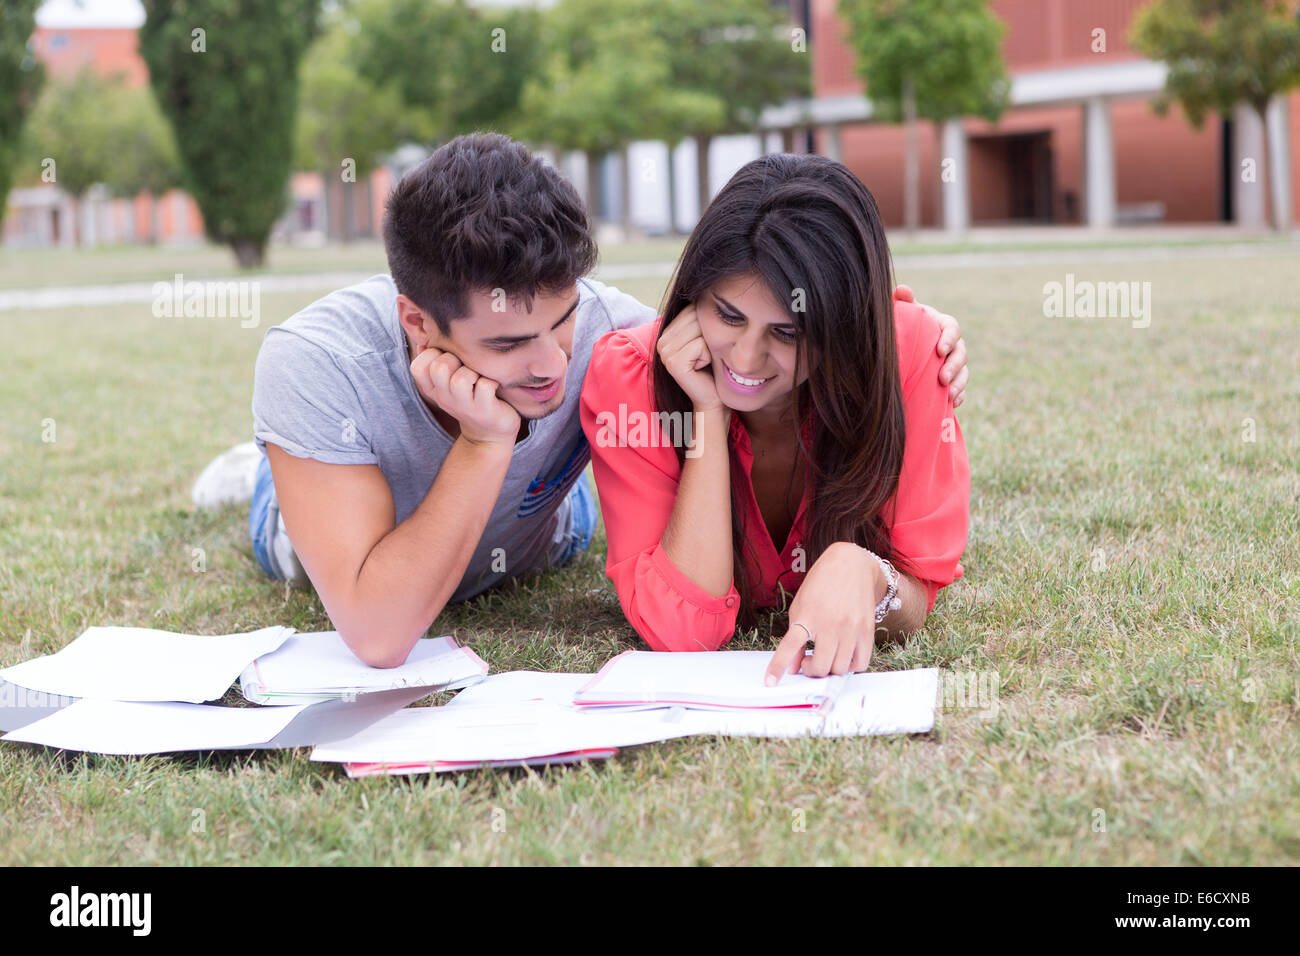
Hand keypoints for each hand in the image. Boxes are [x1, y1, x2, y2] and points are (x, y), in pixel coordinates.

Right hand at [410, 345, 520, 446]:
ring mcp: (465, 406)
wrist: (489, 432)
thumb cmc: (470, 396)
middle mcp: (445, 398)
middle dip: (455, 359)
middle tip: (467, 366)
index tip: (448, 358)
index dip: (433, 354)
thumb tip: (425, 338)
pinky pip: (485, 387)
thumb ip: (437, 360)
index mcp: (433, 389)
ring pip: (461, 380)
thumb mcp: (448, 382)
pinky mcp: (485, 410)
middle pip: (439, 368)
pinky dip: (492, 381)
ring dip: (473, 372)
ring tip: (480, 377)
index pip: (418, 367)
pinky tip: (495, 385)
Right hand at [656, 304, 723, 411]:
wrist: (713, 399)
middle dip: (711, 334)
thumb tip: (709, 288)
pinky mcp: (673, 362)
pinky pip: (700, 345)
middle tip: (709, 354)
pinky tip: (703, 367)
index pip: (693, 308)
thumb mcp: (707, 338)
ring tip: (706, 360)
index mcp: (667, 331)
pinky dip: (709, 355)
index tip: (708, 344)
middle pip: (697, 317)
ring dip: (711, 345)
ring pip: (700, 329)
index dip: (709, 322)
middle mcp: (661, 340)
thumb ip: (701, 317)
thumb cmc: (713, 368)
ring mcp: (664, 352)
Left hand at [764, 542, 883, 683]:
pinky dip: (850, 667)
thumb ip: (796, 638)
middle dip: (811, 671)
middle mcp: (830, 624)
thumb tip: (793, 668)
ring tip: (825, 656)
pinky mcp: (867, 631)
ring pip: (840, 668)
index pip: (790, 646)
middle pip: (821, 667)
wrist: (851, 565)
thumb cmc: (821, 585)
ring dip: (830, 670)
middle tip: (808, 662)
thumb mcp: (800, 607)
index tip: (770, 682)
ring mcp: (851, 629)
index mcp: (808, 615)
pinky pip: (860, 663)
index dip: (778, 666)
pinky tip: (842, 656)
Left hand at [894, 284, 967, 407]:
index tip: (940, 351)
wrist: (904, 351)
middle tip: (942, 378)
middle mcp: (952, 344)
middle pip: (961, 352)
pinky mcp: (953, 380)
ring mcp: (954, 363)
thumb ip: (903, 303)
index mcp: (942, 325)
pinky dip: (959, 396)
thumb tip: (902, 289)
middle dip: (954, 366)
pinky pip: (961, 388)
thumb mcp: (904, 315)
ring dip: (959, 383)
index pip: (952, 328)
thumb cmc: (904, 329)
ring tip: (948, 394)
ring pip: (964, 372)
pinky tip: (952, 404)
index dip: (949, 339)